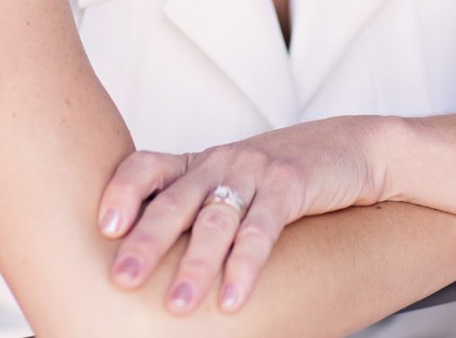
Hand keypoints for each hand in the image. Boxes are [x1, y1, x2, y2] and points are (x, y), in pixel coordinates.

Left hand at [96, 116, 391, 315]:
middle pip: (173, 202)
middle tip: (122, 278)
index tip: (103, 226)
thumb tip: (151, 260)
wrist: (353, 150)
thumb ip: (197, 211)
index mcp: (197, 163)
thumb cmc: (283, 178)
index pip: (144, 166)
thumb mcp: (233, 187)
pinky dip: (245, 267)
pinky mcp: (290, 186)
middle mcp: (219, 162)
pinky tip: (233, 298)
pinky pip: (262, 231)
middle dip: (145, 242)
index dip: (121, 192)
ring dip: (195, 267)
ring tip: (178, 306)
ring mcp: (254, 172)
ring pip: (215, 222)